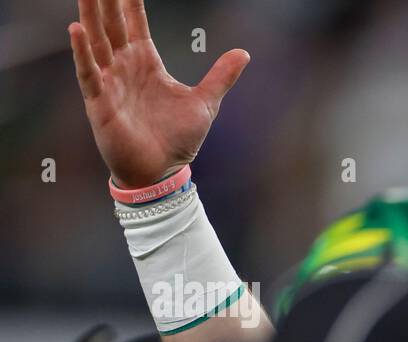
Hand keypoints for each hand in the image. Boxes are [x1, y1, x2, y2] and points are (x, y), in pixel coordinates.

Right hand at [68, 0, 249, 188]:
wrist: (162, 172)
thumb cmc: (178, 139)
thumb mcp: (205, 103)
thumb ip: (221, 76)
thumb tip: (244, 52)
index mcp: (146, 62)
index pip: (135, 22)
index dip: (130, 0)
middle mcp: (124, 66)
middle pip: (111, 24)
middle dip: (105, 0)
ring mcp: (109, 82)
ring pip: (96, 40)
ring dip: (89, 15)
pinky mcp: (99, 102)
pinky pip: (88, 72)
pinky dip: (82, 52)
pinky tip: (77, 30)